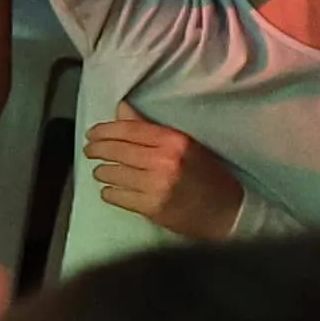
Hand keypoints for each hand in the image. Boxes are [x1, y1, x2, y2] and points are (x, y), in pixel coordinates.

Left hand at [83, 112, 250, 239]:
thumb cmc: (208, 175)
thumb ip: (151, 128)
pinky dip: (109, 192)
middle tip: (90, 150)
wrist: (229, 212)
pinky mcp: (151, 208)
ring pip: (112, 173)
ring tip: (102, 171)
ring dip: (102, 172)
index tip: (92, 133)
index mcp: (174, 141)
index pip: (129, 129)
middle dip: (96, 149)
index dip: (105, 130)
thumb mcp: (186, 145)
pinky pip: (116, 196)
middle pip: (116, 150)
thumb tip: (121, 109)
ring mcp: (156, 185)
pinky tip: (110, 190)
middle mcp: (164, 160)